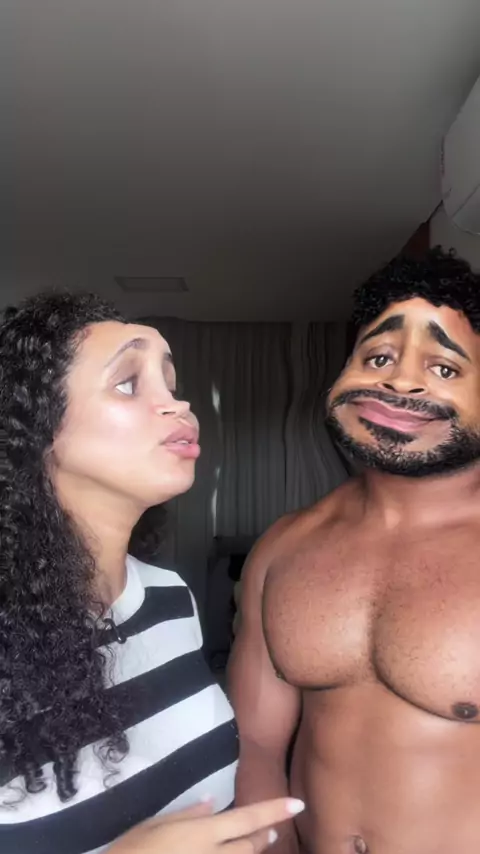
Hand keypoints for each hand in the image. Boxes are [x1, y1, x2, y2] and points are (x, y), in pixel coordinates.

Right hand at [109, 796, 304, 852]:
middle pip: (249, 847)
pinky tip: (229, 853)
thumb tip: (212, 802)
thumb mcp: (153, 825)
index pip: (246, 818)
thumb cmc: (129, 852)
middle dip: (261, 836)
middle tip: (270, 831)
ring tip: (256, 843)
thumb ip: (186, 814)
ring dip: (249, 852)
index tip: (298, 804)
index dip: (274, 811)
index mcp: (200, 833)